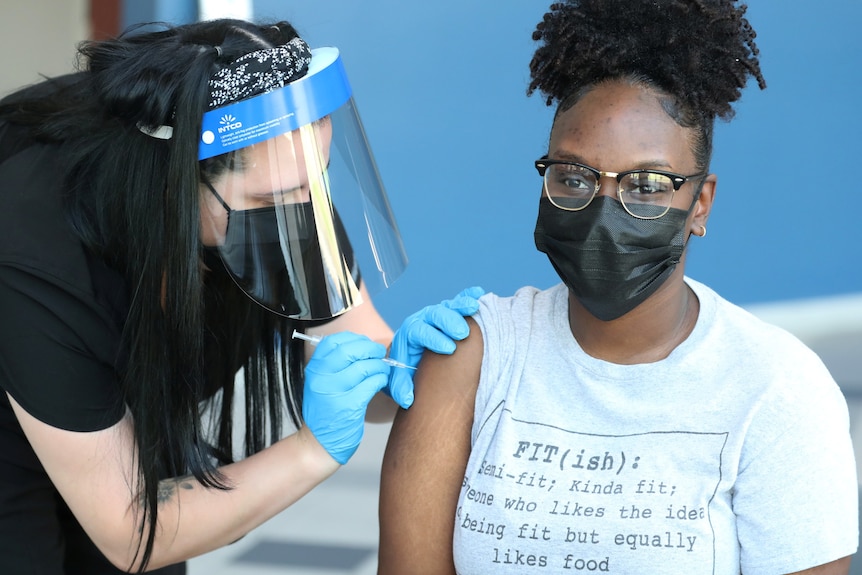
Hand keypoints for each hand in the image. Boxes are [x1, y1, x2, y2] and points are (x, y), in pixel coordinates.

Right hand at [302, 332, 389, 463]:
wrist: (318, 444)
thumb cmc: (326, 411)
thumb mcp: (322, 383)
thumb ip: (336, 364)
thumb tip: (365, 345)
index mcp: (314, 369)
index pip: (333, 342)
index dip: (354, 339)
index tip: (365, 344)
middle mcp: (320, 378)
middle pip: (350, 351)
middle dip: (371, 349)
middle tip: (380, 353)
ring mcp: (333, 392)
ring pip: (364, 367)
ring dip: (379, 366)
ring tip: (382, 370)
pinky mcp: (349, 407)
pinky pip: (371, 384)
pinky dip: (380, 380)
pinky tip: (381, 382)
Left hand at [386, 286, 484, 407]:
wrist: (409, 355)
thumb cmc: (406, 366)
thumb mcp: (399, 378)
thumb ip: (401, 388)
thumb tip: (407, 399)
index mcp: (410, 333)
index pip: (419, 331)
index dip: (433, 338)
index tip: (448, 349)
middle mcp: (423, 320)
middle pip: (434, 314)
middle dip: (448, 322)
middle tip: (461, 333)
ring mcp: (437, 314)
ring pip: (448, 306)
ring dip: (461, 305)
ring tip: (474, 308)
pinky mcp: (450, 311)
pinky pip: (458, 301)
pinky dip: (468, 295)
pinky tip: (479, 293)